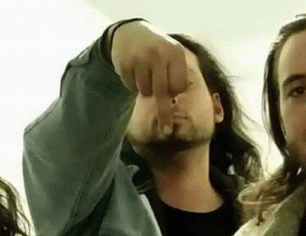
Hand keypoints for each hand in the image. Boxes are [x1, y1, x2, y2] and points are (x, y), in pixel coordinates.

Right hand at [110, 20, 188, 135]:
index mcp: (175, 52)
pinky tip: (134, 72)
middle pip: (163, 93)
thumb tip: (180, 104)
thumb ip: (177, 75)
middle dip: (164, 114)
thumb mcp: (172, 55)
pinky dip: (133, 85)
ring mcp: (140, 59)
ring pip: (145, 92)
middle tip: (166, 131)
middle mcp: (159, 55)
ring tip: (144, 74)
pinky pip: (132, 87)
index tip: (172, 96)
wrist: (130, 33)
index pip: (178, 85)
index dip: (174, 91)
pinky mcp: (125, 64)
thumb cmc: (156, 51)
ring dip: (145, 90)